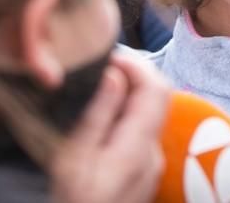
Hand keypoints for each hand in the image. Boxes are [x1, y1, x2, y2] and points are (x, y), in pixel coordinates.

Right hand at [52, 54, 169, 202]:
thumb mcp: (72, 160)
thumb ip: (98, 115)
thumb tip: (115, 75)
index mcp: (137, 147)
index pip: (156, 88)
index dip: (136, 64)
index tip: (107, 57)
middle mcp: (152, 153)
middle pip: (156, 98)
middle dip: (132, 75)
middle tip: (98, 68)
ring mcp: (150, 164)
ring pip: (148, 114)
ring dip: (127, 94)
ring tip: (94, 88)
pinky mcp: (143, 172)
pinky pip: (141, 131)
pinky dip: (126, 114)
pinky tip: (100, 116)